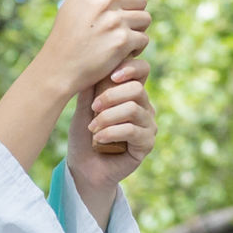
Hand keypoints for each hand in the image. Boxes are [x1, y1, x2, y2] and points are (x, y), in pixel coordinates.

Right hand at [0, 0, 151, 181]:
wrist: (58, 69)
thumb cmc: (66, 37)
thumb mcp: (75, 4)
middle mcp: (103, 1)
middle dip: (135, 13)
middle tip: (121, 27)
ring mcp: (114, 21)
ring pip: (145, 19)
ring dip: (137, 31)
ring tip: (119, 40)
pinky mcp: (122, 41)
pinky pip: (143, 38)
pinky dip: (136, 48)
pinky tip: (121, 53)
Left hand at [64, 62, 154, 216]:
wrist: (83, 167)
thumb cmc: (84, 135)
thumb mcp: (84, 107)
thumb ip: (91, 88)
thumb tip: (94, 65)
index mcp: (131, 93)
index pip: (142, 70)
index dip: (130, 67)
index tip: (111, 76)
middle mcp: (144, 107)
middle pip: (137, 89)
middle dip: (111, 96)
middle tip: (93, 108)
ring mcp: (148, 125)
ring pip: (133, 109)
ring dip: (108, 117)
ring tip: (92, 127)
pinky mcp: (147, 144)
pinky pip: (132, 130)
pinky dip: (111, 132)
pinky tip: (99, 139)